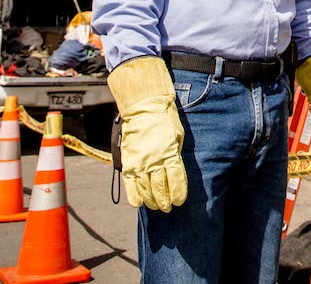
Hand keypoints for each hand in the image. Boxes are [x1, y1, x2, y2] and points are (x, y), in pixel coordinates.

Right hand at [108, 57, 187, 211]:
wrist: (144, 106)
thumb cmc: (165, 119)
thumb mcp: (178, 136)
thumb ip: (175, 155)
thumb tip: (174, 172)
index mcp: (171, 154)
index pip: (176, 182)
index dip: (178, 195)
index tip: (179, 201)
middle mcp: (155, 161)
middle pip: (161, 190)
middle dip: (165, 202)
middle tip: (167, 207)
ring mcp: (140, 163)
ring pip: (145, 191)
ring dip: (151, 201)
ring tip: (156, 206)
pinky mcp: (128, 162)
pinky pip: (130, 185)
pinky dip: (134, 196)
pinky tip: (139, 203)